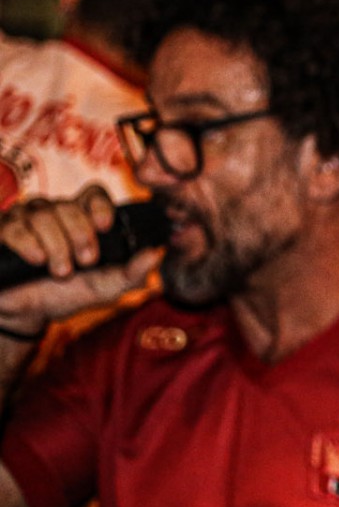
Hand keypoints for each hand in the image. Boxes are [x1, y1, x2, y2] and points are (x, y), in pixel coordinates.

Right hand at [0, 186, 160, 336]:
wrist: (30, 313)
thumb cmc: (69, 294)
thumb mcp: (106, 287)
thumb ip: (133, 273)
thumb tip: (157, 254)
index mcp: (82, 218)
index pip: (93, 193)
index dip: (100, 205)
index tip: (105, 227)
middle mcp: (54, 213)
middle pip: (68, 207)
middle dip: (80, 235)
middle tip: (85, 261)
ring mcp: (25, 219)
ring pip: (42, 215)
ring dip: (57, 246)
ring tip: (60, 270)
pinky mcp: (4, 231)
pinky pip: (15, 227)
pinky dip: (29, 244)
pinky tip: (37, 260)